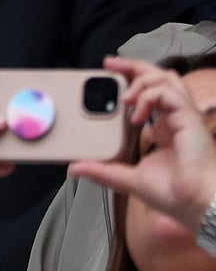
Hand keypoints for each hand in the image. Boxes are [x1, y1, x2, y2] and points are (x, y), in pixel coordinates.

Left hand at [70, 56, 215, 233]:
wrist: (195, 206)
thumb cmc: (173, 195)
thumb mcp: (128, 178)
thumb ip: (102, 170)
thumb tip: (74, 167)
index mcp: (164, 127)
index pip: (151, 91)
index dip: (132, 79)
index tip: (109, 75)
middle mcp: (175, 118)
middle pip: (159, 77)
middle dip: (133, 67)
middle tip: (109, 64)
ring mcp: (184, 117)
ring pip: (166, 79)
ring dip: (141, 79)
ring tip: (122, 95)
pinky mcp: (189, 120)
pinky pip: (168, 93)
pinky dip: (149, 97)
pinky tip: (135, 114)